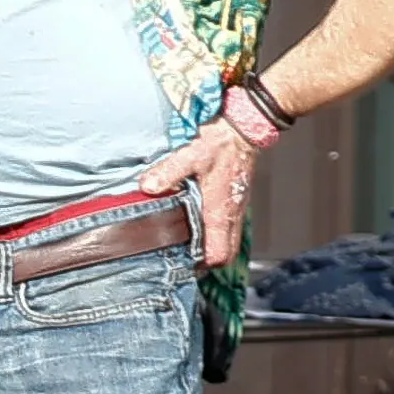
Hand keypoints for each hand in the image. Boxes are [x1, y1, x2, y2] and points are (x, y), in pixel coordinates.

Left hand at [137, 128, 261, 264]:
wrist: (246, 128)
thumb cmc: (222, 143)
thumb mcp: (191, 156)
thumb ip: (168, 172)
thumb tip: (148, 186)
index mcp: (220, 212)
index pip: (220, 254)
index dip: (204, 265)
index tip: (187, 265)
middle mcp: (231, 214)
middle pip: (227, 253)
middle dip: (210, 261)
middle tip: (189, 259)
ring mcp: (236, 208)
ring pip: (229, 240)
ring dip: (213, 246)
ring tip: (190, 243)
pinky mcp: (236, 199)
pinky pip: (229, 225)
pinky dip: (216, 231)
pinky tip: (199, 221)